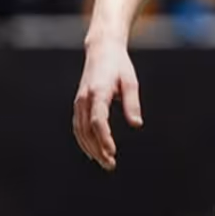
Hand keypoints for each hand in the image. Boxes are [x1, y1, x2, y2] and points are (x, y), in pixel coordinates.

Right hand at [72, 38, 142, 170]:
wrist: (102, 50)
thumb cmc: (119, 66)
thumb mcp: (130, 81)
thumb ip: (132, 103)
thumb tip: (137, 124)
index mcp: (98, 92)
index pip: (98, 121)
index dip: (104, 138)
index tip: (112, 152)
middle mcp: (84, 99)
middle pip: (87, 130)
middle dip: (98, 149)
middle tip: (110, 165)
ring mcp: (79, 102)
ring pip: (80, 131)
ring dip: (91, 148)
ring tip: (105, 162)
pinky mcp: (78, 104)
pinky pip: (78, 127)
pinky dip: (83, 141)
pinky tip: (93, 151)